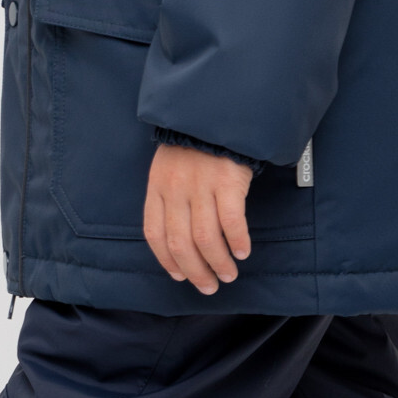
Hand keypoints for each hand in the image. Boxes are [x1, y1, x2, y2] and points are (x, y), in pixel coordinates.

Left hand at [143, 143, 252, 293]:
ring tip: (228, 274)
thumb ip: (169, 197)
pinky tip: (242, 251)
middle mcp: (176, 188)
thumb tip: (178, 240)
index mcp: (158, 185)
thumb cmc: (193, 142)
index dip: (167, 260)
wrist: (216, 111)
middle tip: (209, 286)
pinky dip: (237, 241)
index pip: (155, 233)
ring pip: (206, 238)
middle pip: (181, 243)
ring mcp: (201, 184)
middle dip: (195, 271)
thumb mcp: (168, 165)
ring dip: (218, 263)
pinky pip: (232, 221)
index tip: (180, 276)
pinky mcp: (227, 180)